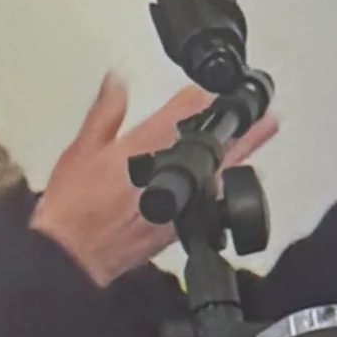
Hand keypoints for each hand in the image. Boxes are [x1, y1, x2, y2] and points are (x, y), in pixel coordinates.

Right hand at [30, 75, 281, 284]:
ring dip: (242, 151)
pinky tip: (236, 181)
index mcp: (142, 149)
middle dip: (239, 125)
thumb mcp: (80, 149)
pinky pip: (211, 202)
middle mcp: (165, 173)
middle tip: (264, 110)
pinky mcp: (178, 225)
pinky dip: (225, 186)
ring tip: (263, 135)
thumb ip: (105, 112)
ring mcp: (176, 201)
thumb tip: (117, 80)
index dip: (202, 96)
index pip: (182, 112)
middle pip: (213, 143)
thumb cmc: (72, 208)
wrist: (71, 256)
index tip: (215, 85)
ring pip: (218, 171)